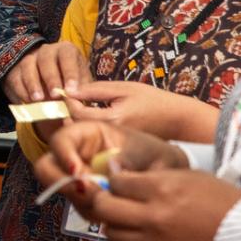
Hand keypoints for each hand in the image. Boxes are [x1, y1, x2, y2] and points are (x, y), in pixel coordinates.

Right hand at [5, 41, 89, 103]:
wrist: (52, 82)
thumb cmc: (70, 82)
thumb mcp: (80, 83)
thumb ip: (80, 92)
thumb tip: (77, 103)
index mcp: (66, 50)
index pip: (67, 56)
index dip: (69, 73)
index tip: (70, 91)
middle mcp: (47, 51)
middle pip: (46, 59)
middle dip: (50, 78)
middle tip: (55, 96)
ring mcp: (29, 59)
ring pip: (28, 66)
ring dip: (33, 84)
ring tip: (38, 100)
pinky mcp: (16, 70)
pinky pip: (16, 78)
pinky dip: (21, 90)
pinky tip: (28, 102)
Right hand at [32, 122, 187, 202]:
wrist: (171, 174)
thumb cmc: (158, 154)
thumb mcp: (147, 151)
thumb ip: (128, 158)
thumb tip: (109, 169)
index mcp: (89, 133)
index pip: (61, 140)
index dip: (63, 155)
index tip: (79, 173)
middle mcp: (78, 154)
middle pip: (47, 167)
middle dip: (62, 183)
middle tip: (88, 195)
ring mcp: (80, 176)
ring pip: (61, 190)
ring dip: (80, 200)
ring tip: (109, 204)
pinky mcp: (87, 196)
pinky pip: (79, 206)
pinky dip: (92, 212)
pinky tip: (114, 210)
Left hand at [63, 80, 220, 141]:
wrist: (178, 120)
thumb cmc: (153, 100)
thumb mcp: (124, 88)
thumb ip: (95, 90)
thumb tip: (70, 90)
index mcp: (113, 118)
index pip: (77, 114)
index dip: (66, 102)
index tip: (63, 92)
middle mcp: (112, 136)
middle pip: (76, 129)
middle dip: (67, 116)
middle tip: (63, 104)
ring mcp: (115, 147)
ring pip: (85, 138)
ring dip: (76, 125)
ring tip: (75, 111)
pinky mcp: (118, 151)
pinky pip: (96, 143)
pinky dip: (88, 133)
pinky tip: (90, 122)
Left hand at [72, 169, 240, 240]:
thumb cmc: (223, 202)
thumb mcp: (190, 176)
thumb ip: (153, 174)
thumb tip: (118, 172)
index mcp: (163, 189)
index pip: (117, 181)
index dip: (113, 177)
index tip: (116, 176)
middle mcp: (153, 217)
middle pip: (104, 207)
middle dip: (102, 198)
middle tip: (109, 195)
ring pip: (110, 232)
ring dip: (113, 221)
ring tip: (125, 214)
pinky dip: (127, 240)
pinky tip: (139, 232)